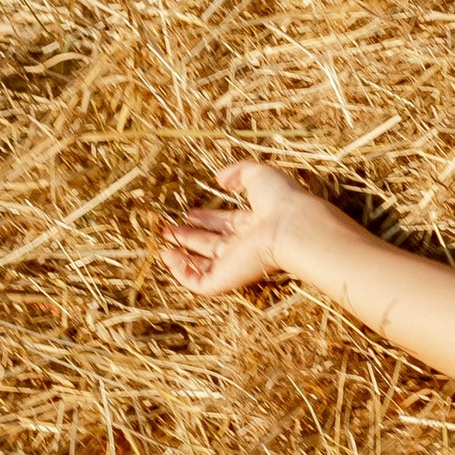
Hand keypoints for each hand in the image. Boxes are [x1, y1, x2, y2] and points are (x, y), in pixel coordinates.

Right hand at [161, 159, 329, 298]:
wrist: (290, 228)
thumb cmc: (280, 199)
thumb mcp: (259, 175)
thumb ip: (238, 173)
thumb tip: (220, 179)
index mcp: (255, 223)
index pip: (227, 223)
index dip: (207, 219)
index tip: (190, 214)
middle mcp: (244, 245)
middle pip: (213, 244)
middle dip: (191, 237)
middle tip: (170, 229)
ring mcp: (235, 264)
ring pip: (204, 265)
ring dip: (182, 256)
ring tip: (164, 245)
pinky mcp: (225, 279)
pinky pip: (198, 282)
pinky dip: (180, 273)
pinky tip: (168, 257)